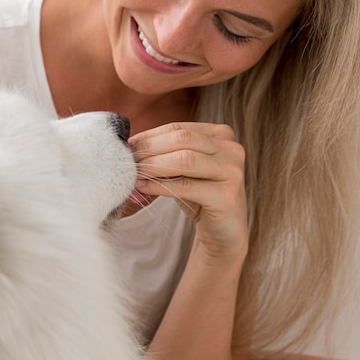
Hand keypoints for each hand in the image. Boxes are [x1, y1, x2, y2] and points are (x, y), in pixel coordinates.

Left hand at [129, 122, 248, 265]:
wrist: (224, 231)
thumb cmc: (201, 195)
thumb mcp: (184, 169)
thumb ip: (165, 154)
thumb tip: (131, 147)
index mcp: (221, 135)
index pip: (179, 128)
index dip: (150, 136)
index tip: (128, 146)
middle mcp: (231, 148)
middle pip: (182, 139)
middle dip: (150, 149)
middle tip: (127, 160)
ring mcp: (232, 171)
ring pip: (185, 160)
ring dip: (153, 166)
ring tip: (134, 174)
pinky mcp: (227, 196)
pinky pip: (187, 186)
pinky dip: (160, 186)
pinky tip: (144, 188)